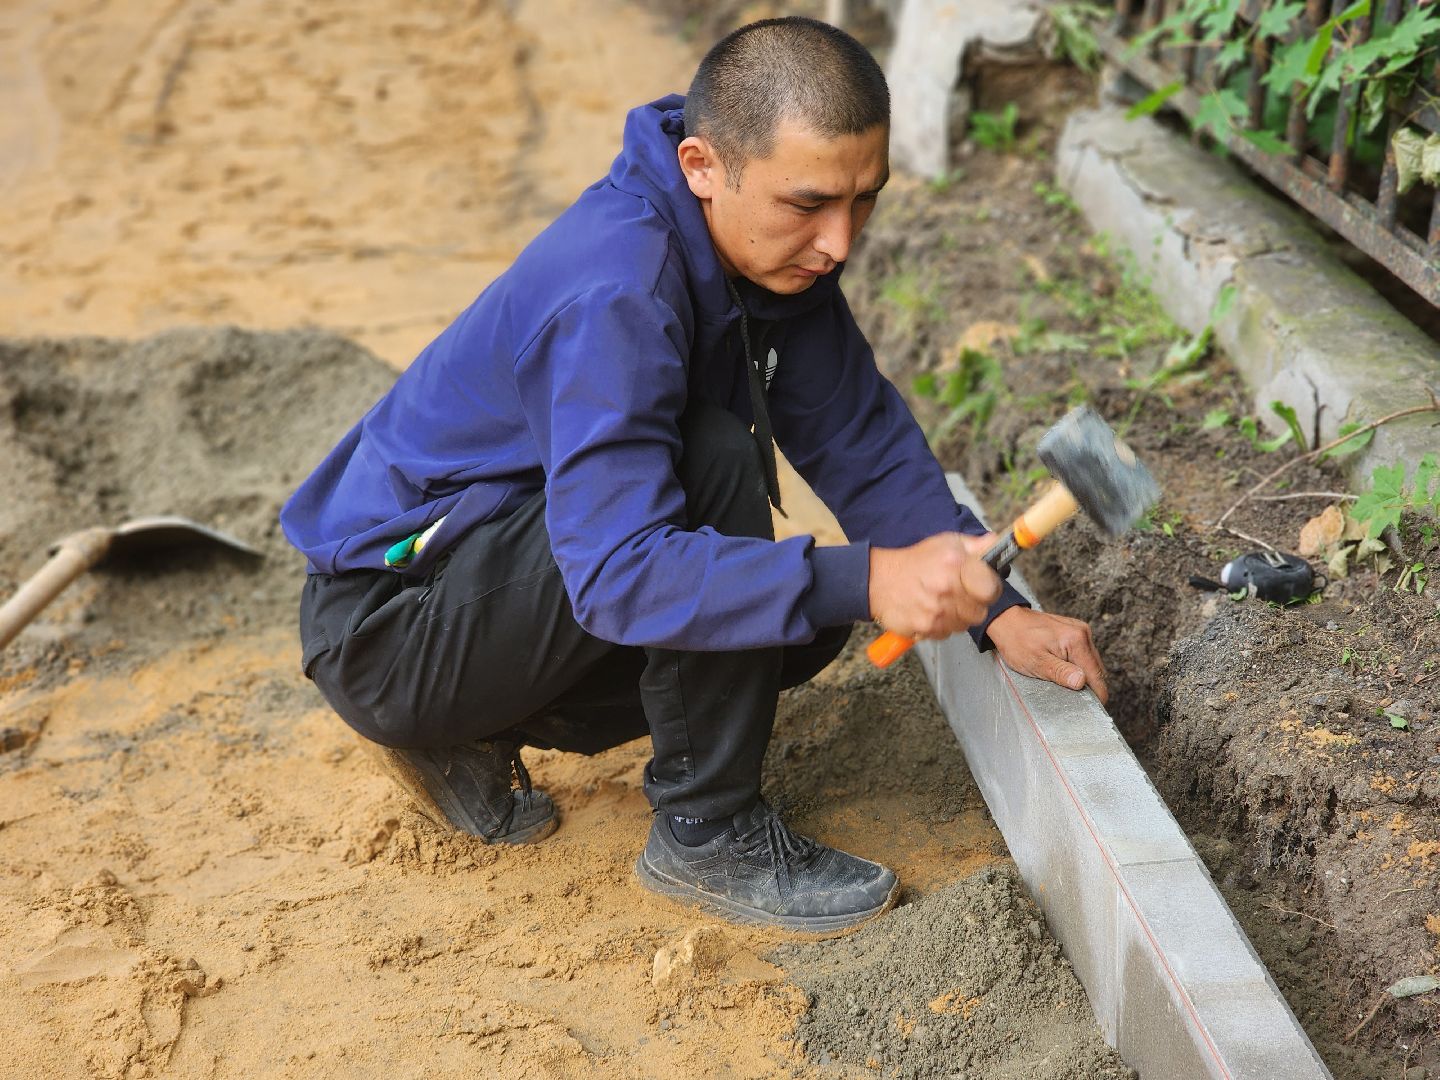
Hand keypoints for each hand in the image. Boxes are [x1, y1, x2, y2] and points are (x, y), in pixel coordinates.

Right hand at [868, 532, 1002, 640]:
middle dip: (972, 604)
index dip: (989, 588)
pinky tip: (931, 611)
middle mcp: (946, 589)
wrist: (877, 580)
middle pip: (980, 612)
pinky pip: (945, 634)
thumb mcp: (945, 543)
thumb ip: (975, 545)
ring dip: (957, 616)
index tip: (981, 585)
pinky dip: (941, 626)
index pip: (991, 589)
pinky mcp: (924, 628)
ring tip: (942, 602)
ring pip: (963, 625)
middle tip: (958, 594)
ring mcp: (935, 612)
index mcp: (955, 565)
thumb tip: (996, 544)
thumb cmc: (914, 561)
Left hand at [985, 606, 1108, 704]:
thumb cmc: (1017, 640)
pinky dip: (1075, 664)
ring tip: (1061, 678)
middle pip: (1096, 669)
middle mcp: (1082, 632)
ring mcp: (1080, 630)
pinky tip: (1061, 666)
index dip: (1095, 694)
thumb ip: (1061, 673)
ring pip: (1090, 662)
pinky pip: (1082, 653)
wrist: (1007, 620)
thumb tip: (1081, 682)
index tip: (1089, 707)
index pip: (1097, 675)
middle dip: (1086, 684)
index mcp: (1076, 641)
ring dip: (1081, 674)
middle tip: (1069, 694)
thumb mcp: (1036, 662)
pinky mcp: (1074, 631)